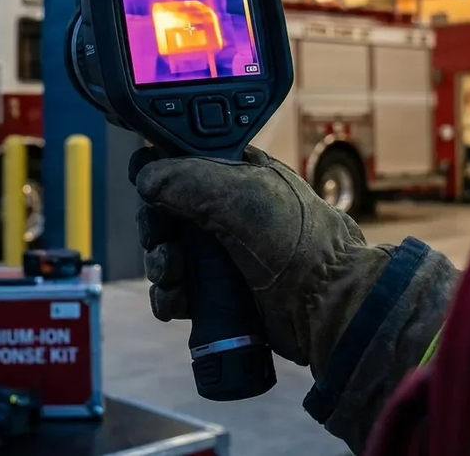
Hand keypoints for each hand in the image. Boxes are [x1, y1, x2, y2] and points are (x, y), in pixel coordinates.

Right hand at [130, 145, 391, 370]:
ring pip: (167, 254)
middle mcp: (226, 213)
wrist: (325, 303)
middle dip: (155, 228)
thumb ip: (185, 178)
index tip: (147, 188)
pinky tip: (176, 299)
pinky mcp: (218, 294)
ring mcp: (222, 255)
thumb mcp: (239, 194)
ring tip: (172, 272)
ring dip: (160, 264)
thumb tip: (145, 178)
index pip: (182, 165)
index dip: (159, 175)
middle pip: (166, 214)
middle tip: (161, 239)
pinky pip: (177, 292)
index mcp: (236, 176)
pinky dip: (168, 296)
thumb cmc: (296, 240)